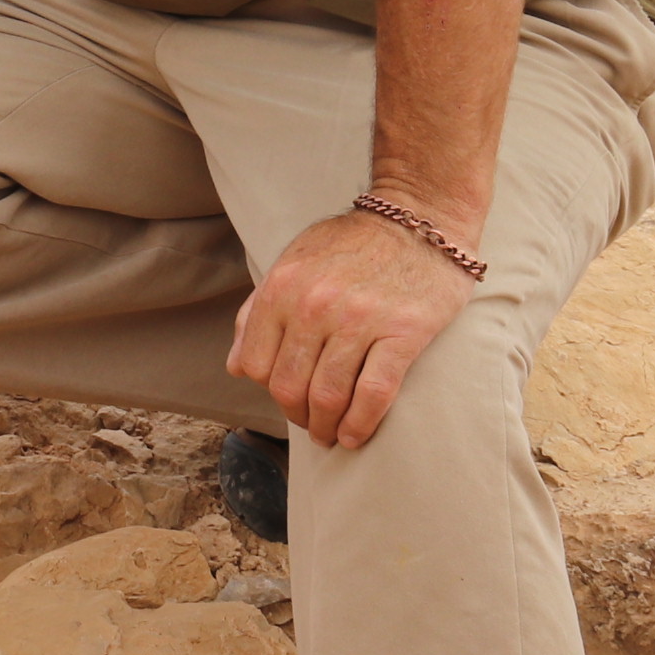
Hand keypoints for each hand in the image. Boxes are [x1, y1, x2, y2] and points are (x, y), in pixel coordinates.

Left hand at [225, 204, 477, 449]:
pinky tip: (357, 435)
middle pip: (290, 388)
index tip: (287, 399)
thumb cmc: (352, 245)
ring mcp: (359, 320)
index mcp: (282, 288)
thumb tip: (236, 367)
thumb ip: (258, 312)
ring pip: (329, 398)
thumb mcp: (293, 263)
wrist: (418, 218)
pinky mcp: (403, 333)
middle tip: (313, 425)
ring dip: (328, 428)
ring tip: (334, 435)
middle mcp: (314, 305)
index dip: (269, 391)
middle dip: (298, 417)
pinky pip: (374, 394)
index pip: (255, 365)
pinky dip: (361, 424)